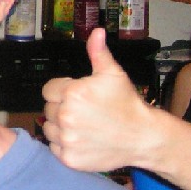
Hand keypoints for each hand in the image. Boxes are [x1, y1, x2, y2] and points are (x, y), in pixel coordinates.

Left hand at [41, 29, 155, 171]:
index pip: (48, 90)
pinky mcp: (68, 158)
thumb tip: (96, 32)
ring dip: (61, 127)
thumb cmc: (126, 103)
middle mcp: (65, 116)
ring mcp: (66, 139)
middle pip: (48, 109)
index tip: (78, 97)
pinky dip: (65, 145)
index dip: (62, 91)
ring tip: (83, 126)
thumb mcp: (113, 74)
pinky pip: (55, 147)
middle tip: (84, 112)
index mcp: (72, 93)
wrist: (142, 137)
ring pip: (49, 128)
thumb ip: (98, 53)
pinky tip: (83, 140)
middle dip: (62, 108)